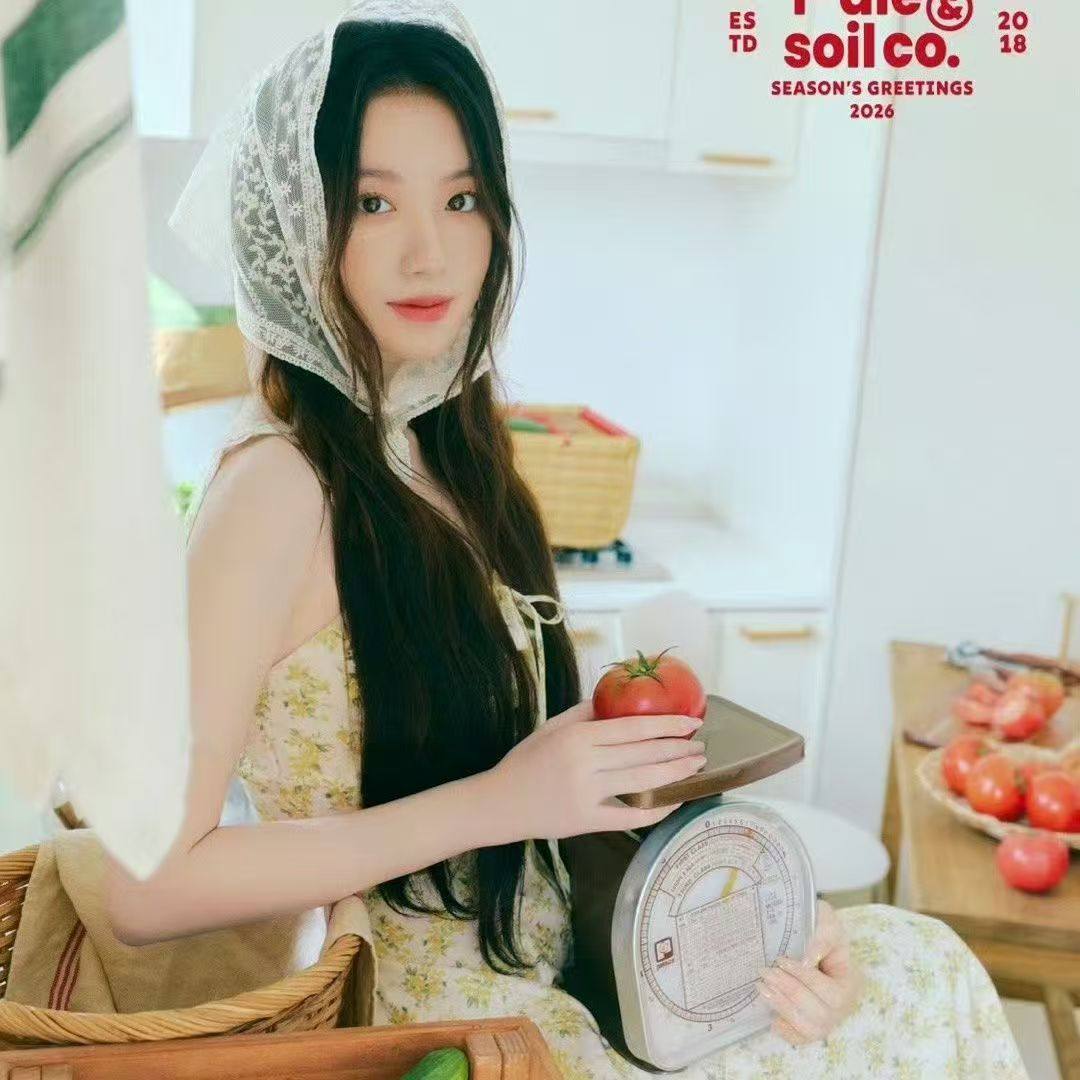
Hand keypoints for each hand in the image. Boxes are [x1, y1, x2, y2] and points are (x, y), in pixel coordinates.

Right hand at [484, 699, 706, 840]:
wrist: (499, 803)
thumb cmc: (526, 761)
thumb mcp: (552, 727)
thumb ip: (586, 712)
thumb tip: (621, 700)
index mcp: (578, 737)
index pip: (632, 728)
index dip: (666, 725)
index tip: (690, 723)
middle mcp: (585, 764)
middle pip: (643, 754)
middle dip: (678, 750)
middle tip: (702, 746)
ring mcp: (587, 794)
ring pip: (643, 782)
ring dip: (675, 774)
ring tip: (696, 767)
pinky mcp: (588, 821)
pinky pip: (630, 816)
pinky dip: (656, 809)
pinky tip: (675, 800)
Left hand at [756, 899, 862, 1045]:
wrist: (813, 934)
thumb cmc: (821, 927)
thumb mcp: (827, 921)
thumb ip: (822, 937)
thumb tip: (806, 961)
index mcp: (851, 982)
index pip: (830, 991)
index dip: (804, 978)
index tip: (780, 960)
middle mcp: (843, 1007)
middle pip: (820, 1013)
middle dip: (789, 992)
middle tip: (765, 972)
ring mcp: (828, 1019)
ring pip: (810, 1028)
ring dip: (783, 1008)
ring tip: (762, 988)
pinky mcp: (811, 1024)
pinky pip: (801, 1039)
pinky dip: (787, 1032)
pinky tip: (772, 1018)